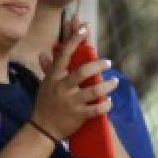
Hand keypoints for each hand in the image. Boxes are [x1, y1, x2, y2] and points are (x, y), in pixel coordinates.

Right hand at [32, 24, 117, 140]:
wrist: (42, 128)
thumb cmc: (45, 104)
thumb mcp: (45, 85)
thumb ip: (48, 69)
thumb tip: (43, 54)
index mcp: (54, 77)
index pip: (64, 55)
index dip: (74, 40)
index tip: (85, 29)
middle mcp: (62, 88)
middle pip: (82, 72)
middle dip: (97, 65)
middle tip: (108, 62)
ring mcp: (70, 102)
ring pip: (93, 91)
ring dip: (107, 86)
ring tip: (115, 82)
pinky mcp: (78, 116)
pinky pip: (95, 109)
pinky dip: (105, 105)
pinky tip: (110, 101)